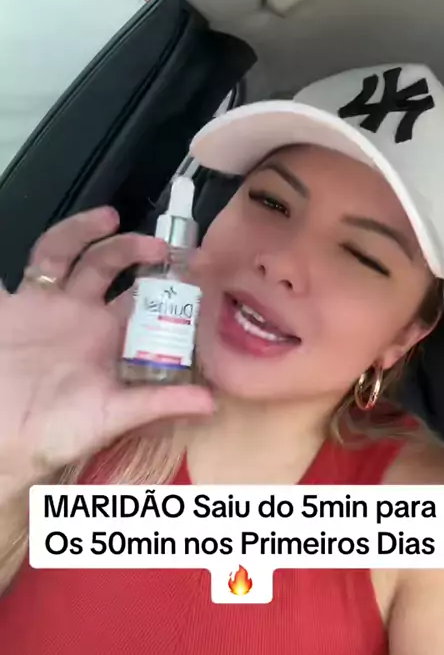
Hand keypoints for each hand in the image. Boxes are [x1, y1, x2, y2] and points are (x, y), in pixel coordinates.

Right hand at [0, 207, 213, 491]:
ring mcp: (49, 305)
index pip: (147, 304)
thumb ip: (157, 404)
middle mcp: (84, 316)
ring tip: (111, 217)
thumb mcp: (110, 418)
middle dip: (138, 252)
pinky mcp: (14, 302)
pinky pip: (31, 263)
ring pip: (73, 254)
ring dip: (92, 233)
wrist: (0, 437)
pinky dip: (50, 244)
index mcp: (111, 340)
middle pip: (115, 269)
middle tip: (163, 246)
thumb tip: (211, 403)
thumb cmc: (55, 432)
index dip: (169, 286)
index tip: (197, 268)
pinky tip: (72, 228)